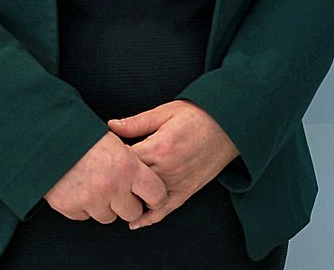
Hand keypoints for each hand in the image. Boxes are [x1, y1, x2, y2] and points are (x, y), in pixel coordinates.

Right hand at [44, 132, 168, 223]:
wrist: (48, 140)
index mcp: (129, 167)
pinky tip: (80, 189)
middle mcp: (112, 187)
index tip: (151, 197)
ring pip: (108, 217)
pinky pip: (84, 216)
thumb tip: (145, 179)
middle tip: (121, 192)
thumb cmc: (84, 137)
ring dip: (105, 206)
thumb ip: (133, 162)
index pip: (156, 194)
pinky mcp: (70, 208)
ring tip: (97, 187)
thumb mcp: (116, 141)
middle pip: (132, 212)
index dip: (155, 197)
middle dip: (128, 204)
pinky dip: (84, 207)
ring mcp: (90, 200)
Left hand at [109, 101, 239, 228]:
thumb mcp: (166, 111)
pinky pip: (165, 209)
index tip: (103, 157)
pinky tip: (135, 220)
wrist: (230, 125)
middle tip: (105, 177)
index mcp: (159, 147)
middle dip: (116, 180)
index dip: (110, 159)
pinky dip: (149, 218)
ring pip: (144, 198)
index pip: (123, 161)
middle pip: (130, 182)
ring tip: (115, 195)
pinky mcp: (187, 190)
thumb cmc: (199, 115)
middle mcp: (166, 168)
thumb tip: (110, 126)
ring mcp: (177, 182)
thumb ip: (137, 122)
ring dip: (129, 198)